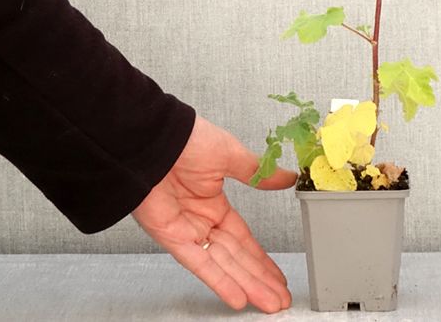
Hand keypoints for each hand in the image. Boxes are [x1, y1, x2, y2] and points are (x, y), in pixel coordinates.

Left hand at [131, 114, 296, 312]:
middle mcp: (200, 220)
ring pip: (222, 264)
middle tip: (280, 299)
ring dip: (246, 285)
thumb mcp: (231, 155)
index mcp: (214, 201)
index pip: (242, 238)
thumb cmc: (187, 138)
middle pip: (236, 257)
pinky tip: (237, 297)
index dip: (261, 258)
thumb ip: (259, 172)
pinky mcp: (170, 236)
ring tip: (269, 303)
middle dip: (259, 279)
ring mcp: (186, 230)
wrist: (154, 137)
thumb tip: (287, 177)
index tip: (277, 275)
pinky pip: (199, 263)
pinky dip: (218, 280)